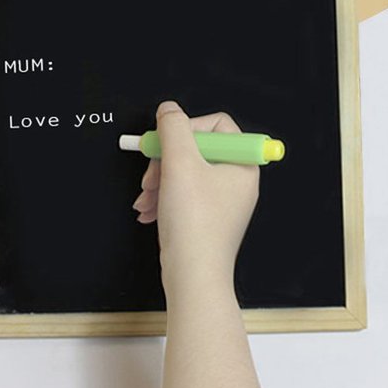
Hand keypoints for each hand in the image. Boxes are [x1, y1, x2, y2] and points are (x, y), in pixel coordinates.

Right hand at [133, 101, 258, 297]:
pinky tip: (149, 212)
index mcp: (242, 165)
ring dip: (159, 181)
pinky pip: (182, 195)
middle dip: (166, 161)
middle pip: (196, 149)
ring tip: (146, 199)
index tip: (165, 142)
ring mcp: (222, 201)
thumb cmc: (195, 226)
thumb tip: (169, 110)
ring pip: (184, 173)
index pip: (216, 125)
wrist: (193, 277)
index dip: (186, 129)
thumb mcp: (180, 164)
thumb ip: (173, 129)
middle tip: (150, 176)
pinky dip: (163, 199)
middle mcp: (237, 181)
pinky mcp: (206, 218)